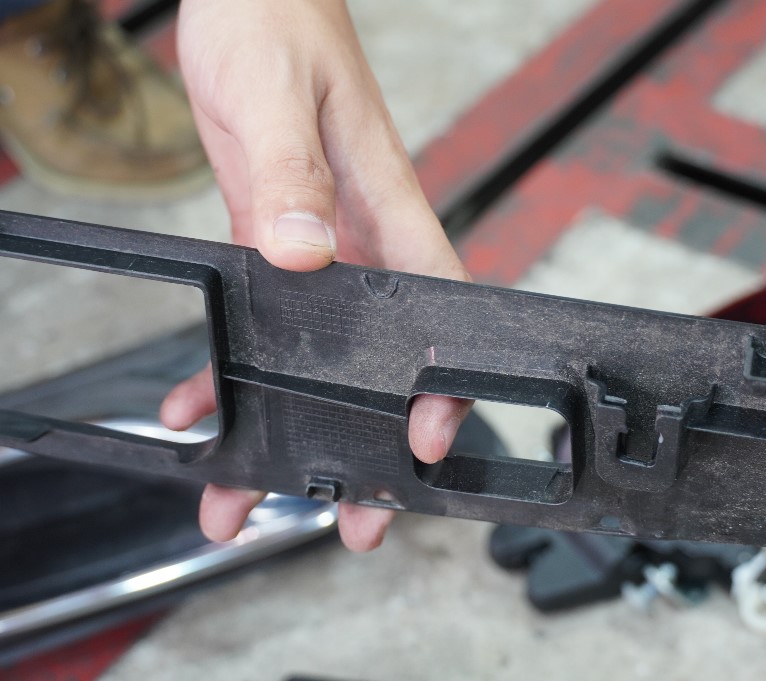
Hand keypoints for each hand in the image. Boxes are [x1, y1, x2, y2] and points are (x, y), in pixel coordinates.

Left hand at [160, 0, 469, 550]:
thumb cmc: (278, 22)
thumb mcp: (275, 96)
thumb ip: (291, 175)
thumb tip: (304, 252)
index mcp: (387, 210)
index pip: (436, 312)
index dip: (440, 384)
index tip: (423, 441)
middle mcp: (361, 240)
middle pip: (380, 357)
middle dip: (368, 437)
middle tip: (355, 509)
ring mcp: (320, 245)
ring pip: (317, 353)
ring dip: (289, 421)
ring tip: (251, 488)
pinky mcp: (275, 236)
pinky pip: (263, 320)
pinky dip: (232, 370)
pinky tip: (201, 402)